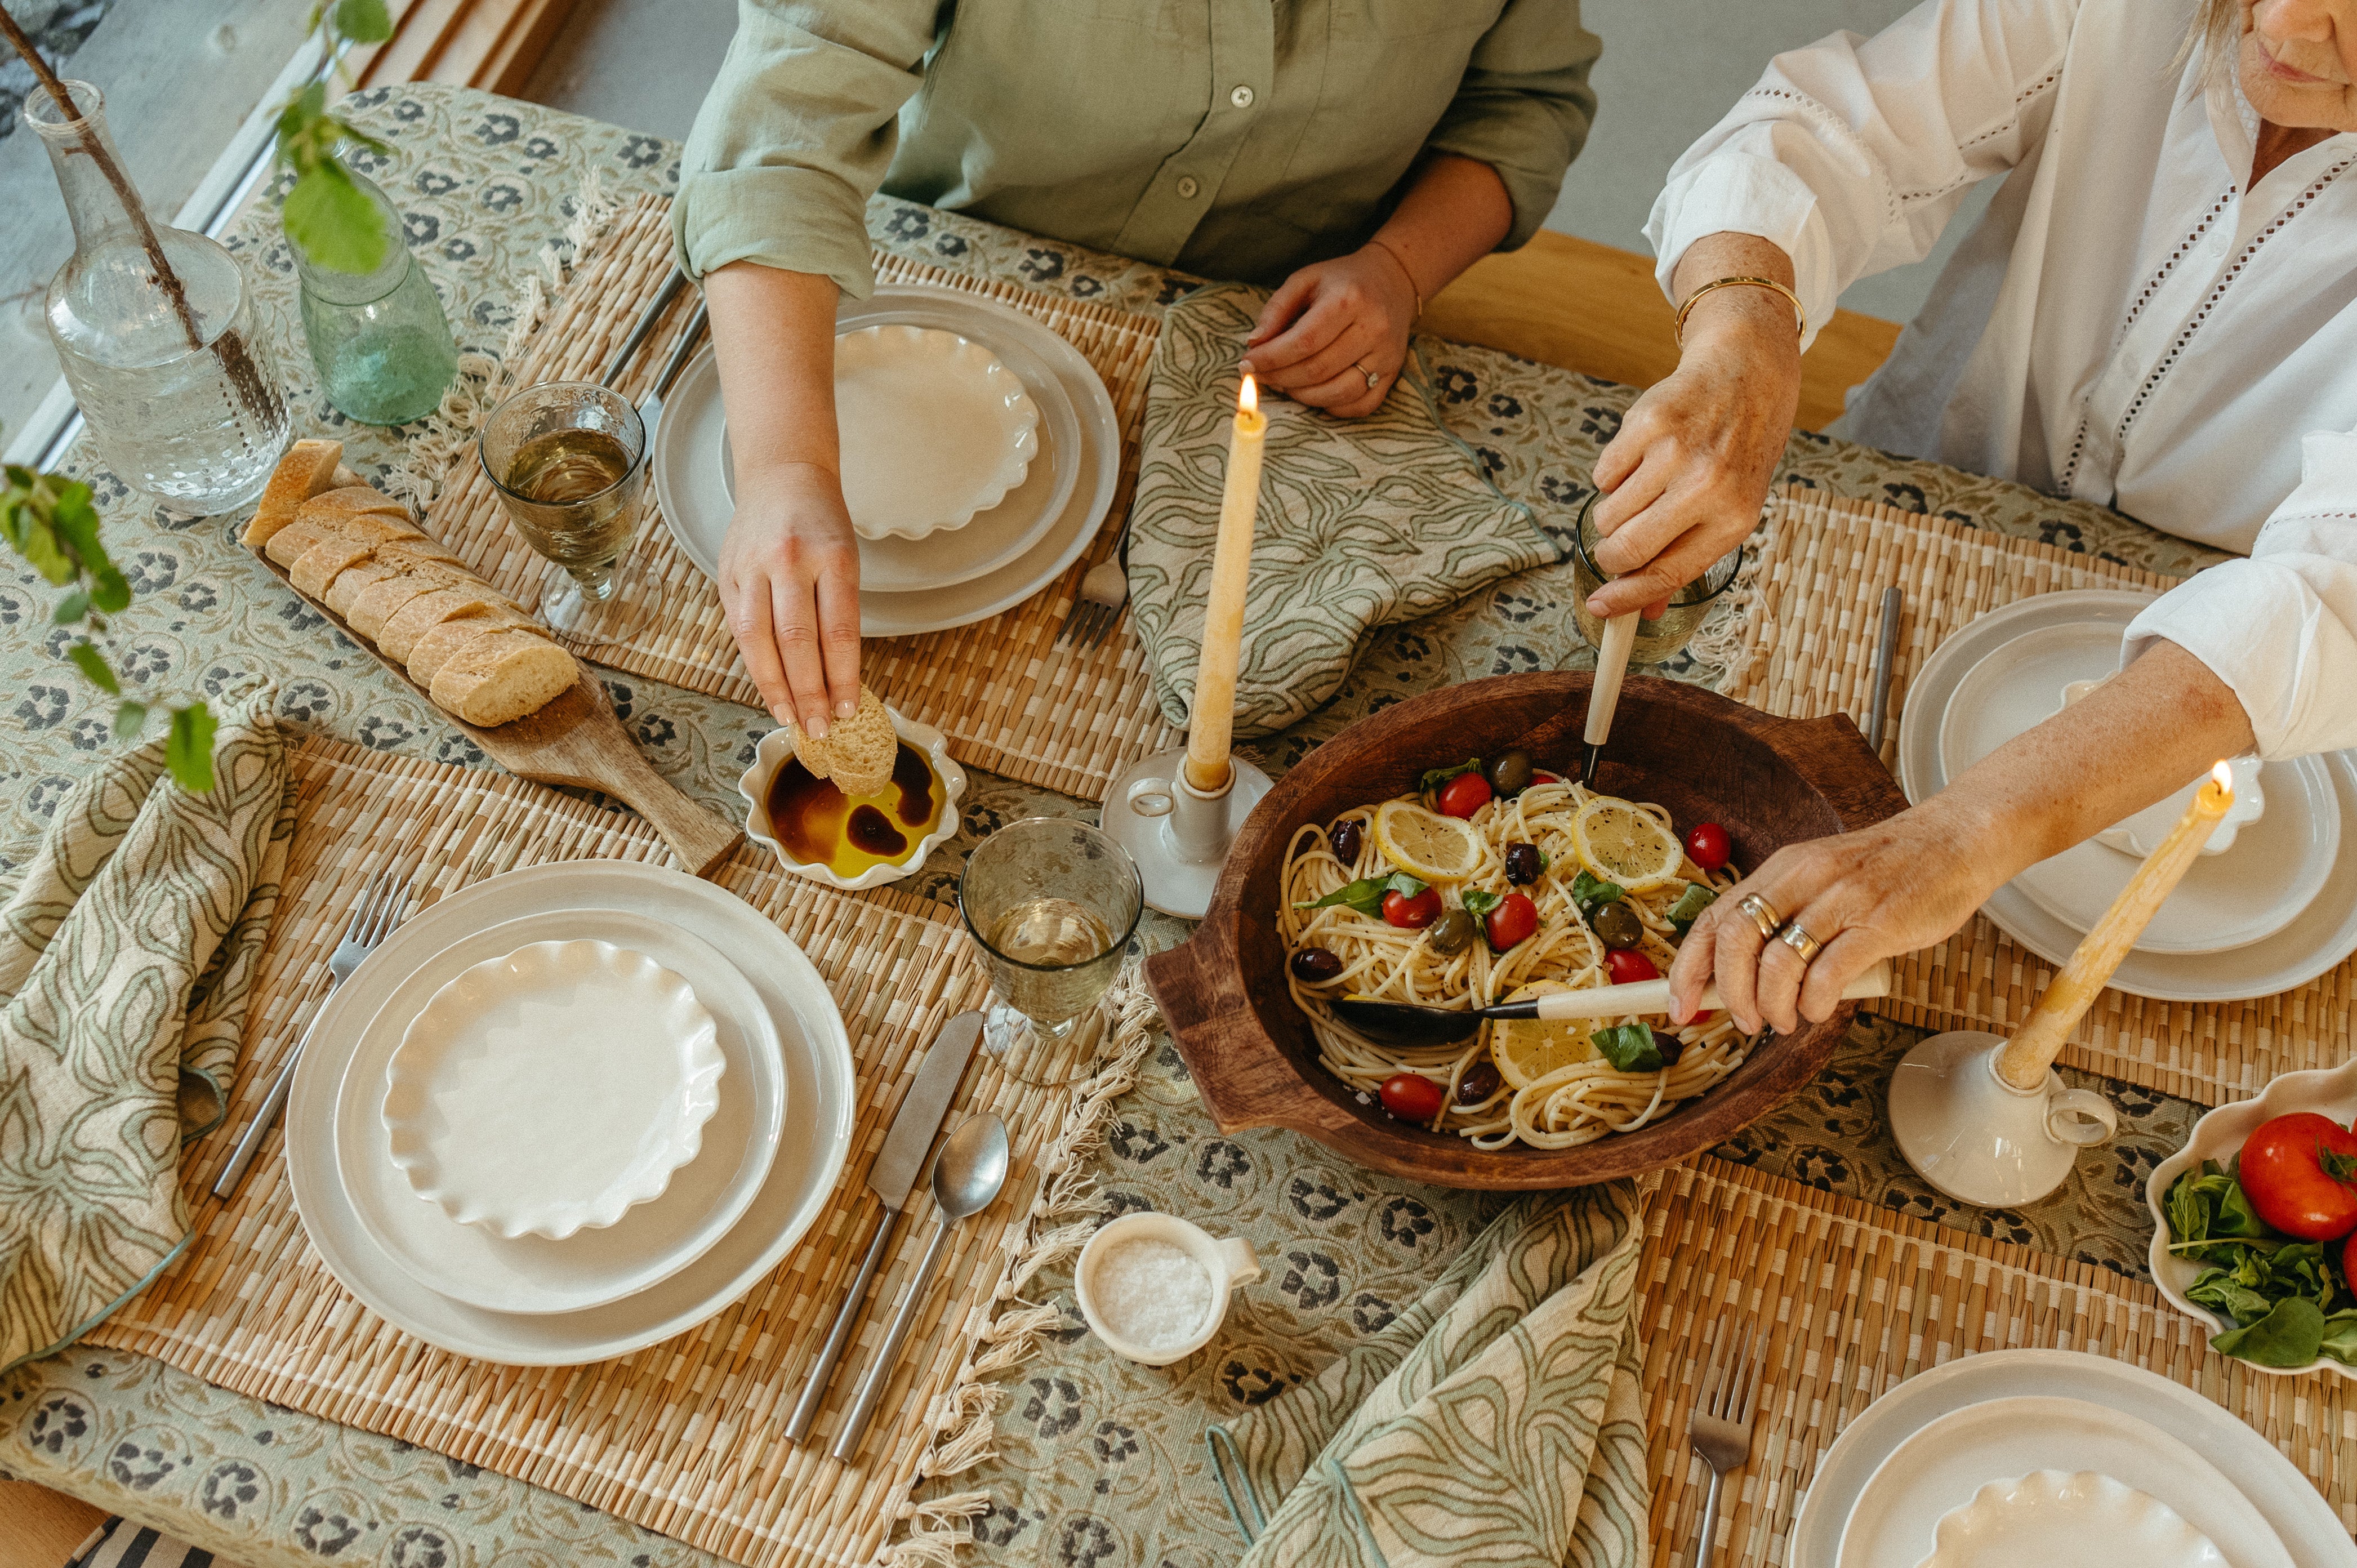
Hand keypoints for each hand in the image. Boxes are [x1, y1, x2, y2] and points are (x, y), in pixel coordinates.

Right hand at [719, 461, 860, 736]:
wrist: (782, 475)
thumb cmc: (822, 525)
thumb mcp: (846, 558)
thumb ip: (839, 612)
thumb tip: (838, 680)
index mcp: (833, 556)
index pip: (839, 630)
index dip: (843, 677)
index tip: (849, 709)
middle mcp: (790, 560)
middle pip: (798, 640)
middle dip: (810, 691)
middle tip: (821, 728)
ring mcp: (754, 566)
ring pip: (760, 639)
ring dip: (776, 687)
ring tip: (791, 719)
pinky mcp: (728, 574)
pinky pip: (740, 629)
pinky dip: (755, 665)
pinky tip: (769, 690)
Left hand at [1240, 245, 1418, 417]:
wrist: (1394, 280)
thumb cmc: (1342, 281)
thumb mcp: (1305, 280)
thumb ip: (1276, 309)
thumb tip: (1254, 344)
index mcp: (1349, 300)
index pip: (1303, 342)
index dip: (1271, 359)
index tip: (1247, 363)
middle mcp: (1373, 328)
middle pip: (1317, 370)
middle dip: (1280, 379)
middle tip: (1262, 376)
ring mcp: (1386, 355)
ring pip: (1338, 393)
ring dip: (1302, 396)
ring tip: (1285, 384)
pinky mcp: (1394, 373)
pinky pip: (1361, 405)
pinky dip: (1332, 406)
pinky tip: (1315, 393)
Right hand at [1584, 294, 1798, 618]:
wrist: (1749, 374)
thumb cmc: (1739, 450)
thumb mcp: (1732, 508)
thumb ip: (1688, 557)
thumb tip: (1646, 611)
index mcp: (1734, 518)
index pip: (1669, 573)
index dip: (1627, 597)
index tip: (1600, 606)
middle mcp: (1708, 486)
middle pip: (1628, 548)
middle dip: (1609, 554)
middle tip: (1612, 544)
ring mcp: (1677, 451)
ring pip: (1609, 512)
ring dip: (1614, 510)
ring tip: (1643, 487)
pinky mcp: (1648, 422)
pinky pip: (1603, 473)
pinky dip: (1613, 473)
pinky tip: (1642, 456)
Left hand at [1666, 802, 1998, 1035]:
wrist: (1955, 841)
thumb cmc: (1886, 870)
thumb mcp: (1820, 879)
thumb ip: (1784, 915)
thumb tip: (1739, 976)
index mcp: (1781, 868)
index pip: (1713, 918)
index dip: (1688, 967)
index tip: (1678, 1005)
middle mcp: (1803, 878)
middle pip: (1736, 941)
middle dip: (1729, 993)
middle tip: (1742, 1021)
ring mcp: (1840, 899)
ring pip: (1779, 963)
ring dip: (1774, 1006)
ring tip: (1786, 1020)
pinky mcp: (1878, 923)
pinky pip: (1827, 974)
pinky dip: (1815, 1003)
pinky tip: (1819, 1009)